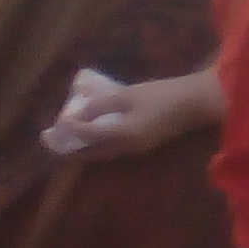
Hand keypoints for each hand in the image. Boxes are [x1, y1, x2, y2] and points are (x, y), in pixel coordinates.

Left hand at [43, 67, 221, 158]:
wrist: (197, 103)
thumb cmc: (163, 95)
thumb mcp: (129, 95)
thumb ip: (102, 105)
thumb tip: (79, 113)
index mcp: (122, 134)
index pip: (87, 135)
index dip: (69, 130)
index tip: (52, 126)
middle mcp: (127, 146)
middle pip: (92, 152)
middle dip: (71, 149)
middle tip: (51, 142)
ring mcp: (137, 147)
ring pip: (103, 152)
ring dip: (84, 148)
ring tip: (68, 140)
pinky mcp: (144, 142)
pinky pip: (114, 147)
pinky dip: (99, 143)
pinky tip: (95, 133)